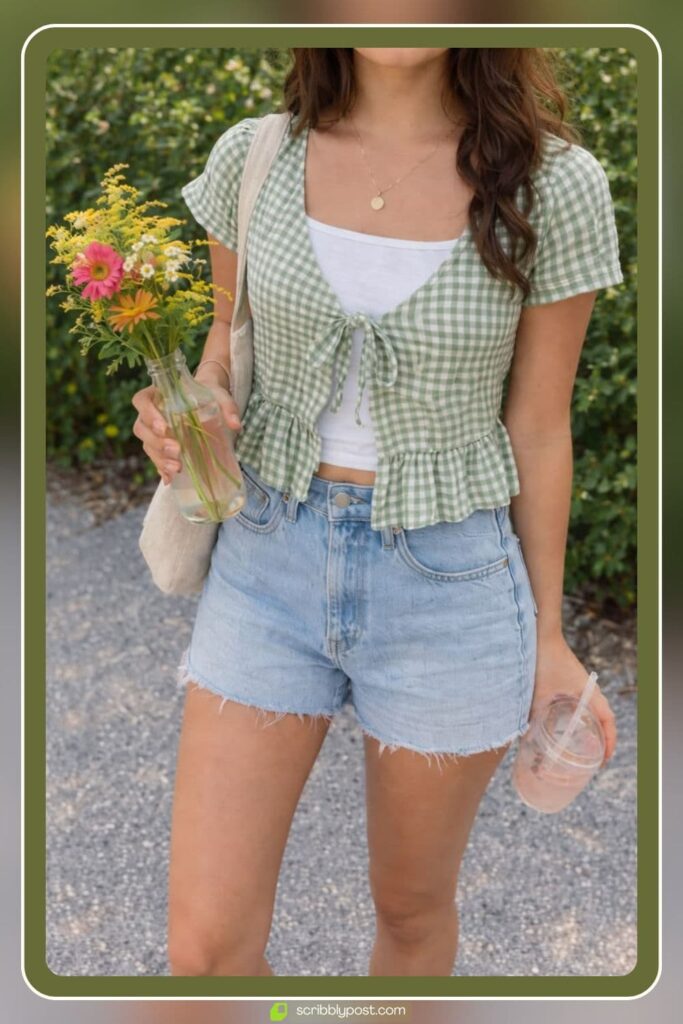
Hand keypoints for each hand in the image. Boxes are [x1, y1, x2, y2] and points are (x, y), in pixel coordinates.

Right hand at [131, 381, 241, 485]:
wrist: (208, 401)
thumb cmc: (210, 394)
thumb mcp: (220, 396)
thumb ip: (228, 407)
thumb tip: (236, 425)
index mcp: (158, 393)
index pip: (141, 400)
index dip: (148, 414)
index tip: (164, 427)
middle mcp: (150, 412)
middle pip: (141, 428)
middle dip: (157, 442)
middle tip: (176, 450)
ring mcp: (153, 430)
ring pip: (147, 445)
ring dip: (159, 458)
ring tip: (178, 467)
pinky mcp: (160, 446)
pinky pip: (155, 458)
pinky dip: (162, 468)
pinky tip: (171, 478)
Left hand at [530, 633, 616, 767]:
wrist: (540, 633)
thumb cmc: (543, 660)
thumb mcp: (538, 692)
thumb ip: (532, 714)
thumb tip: (524, 738)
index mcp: (589, 692)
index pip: (608, 720)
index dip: (610, 741)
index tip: (605, 760)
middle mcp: (588, 689)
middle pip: (603, 717)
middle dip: (602, 739)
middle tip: (594, 759)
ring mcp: (579, 684)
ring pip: (591, 710)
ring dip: (590, 727)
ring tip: (582, 746)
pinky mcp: (568, 680)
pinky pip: (579, 702)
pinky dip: (577, 715)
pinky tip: (564, 724)